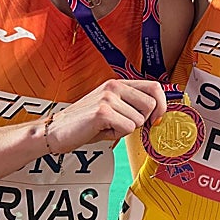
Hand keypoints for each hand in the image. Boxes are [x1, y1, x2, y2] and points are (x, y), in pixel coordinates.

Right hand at [44, 79, 166, 154]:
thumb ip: (132, 107)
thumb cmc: (85, 123)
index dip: (161, 105)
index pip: (154, 87)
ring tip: (107, 127)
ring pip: (139, 120)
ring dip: (126, 130)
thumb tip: (158, 116)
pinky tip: (102, 131)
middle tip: (123, 125)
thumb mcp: (112, 109)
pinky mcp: (102, 111)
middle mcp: (114, 87)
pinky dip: (117, 136)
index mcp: (118, 84)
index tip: (157, 118)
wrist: (57, 131)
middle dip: (142, 121)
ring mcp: (108, 98)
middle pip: (151, 105)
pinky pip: (127, 128)